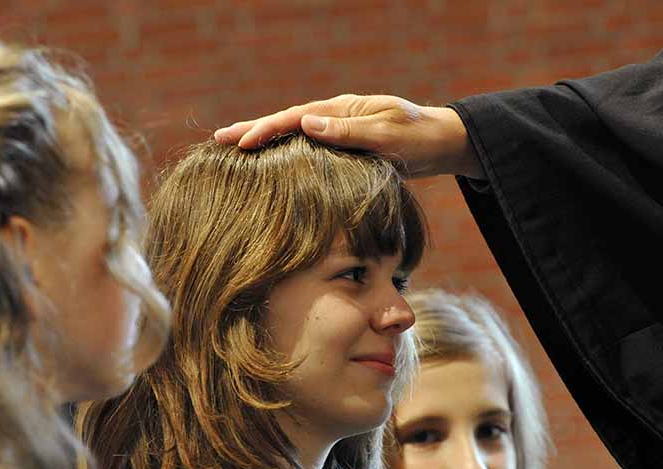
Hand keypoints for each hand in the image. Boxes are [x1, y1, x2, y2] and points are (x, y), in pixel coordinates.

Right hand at [213, 94, 483, 178]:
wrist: (444, 143)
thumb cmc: (420, 139)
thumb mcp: (388, 135)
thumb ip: (348, 131)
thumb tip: (307, 123)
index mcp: (343, 109)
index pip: (296, 118)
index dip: (266, 129)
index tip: (240, 142)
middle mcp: (337, 116)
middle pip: (287, 121)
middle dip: (253, 129)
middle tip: (218, 139)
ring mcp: (341, 130)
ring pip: (295, 135)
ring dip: (266, 140)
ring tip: (234, 149)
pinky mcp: (347, 146)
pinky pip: (309, 149)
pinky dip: (287, 153)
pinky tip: (273, 166)